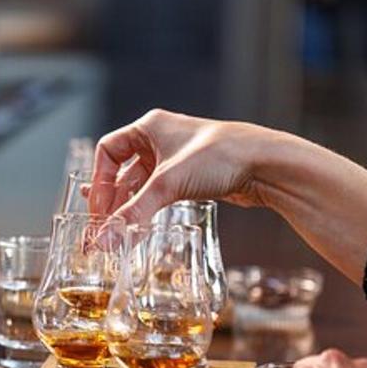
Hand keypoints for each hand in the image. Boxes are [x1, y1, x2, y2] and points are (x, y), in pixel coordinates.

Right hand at [86, 110, 273, 223]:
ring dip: (129, 207)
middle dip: (111, 200)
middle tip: (103, 226)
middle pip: (122, 171)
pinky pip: (159, 194)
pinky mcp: (190, 177)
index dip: (99, 181)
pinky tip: (141, 224)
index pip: (107, 151)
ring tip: (118, 231)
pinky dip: (148, 209)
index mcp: (150, 127)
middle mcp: (160, 140)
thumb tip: (104, 239)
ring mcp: (176, 159)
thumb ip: (133, 213)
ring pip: (140, 185)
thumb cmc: (221, 156)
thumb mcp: (168, 184)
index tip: (99, 208)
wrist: (266, 164)